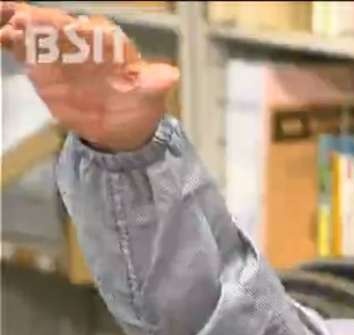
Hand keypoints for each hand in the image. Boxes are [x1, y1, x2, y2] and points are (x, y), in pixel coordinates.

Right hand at [0, 1, 176, 150]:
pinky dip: (12, 42)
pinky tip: (2, 37)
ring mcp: (59, 53)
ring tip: (9, 31)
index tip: (68, 27)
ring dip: (21, 30)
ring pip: (37, 33)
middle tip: (25, 23)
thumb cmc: (138, 104)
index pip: (93, 31)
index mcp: (110, 44)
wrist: (120, 127)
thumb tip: (170, 77)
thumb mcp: (151, 93)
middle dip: (44, 24)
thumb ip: (156, 82)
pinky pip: (24, 49)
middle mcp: (82, 42)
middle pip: (60, 27)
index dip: (80, 29)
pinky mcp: (42, 67)